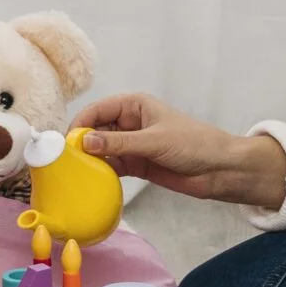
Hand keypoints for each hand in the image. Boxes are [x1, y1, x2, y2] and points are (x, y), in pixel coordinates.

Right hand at [70, 93, 285, 210]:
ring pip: (102, 149)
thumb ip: (119, 143)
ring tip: (74, 173)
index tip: (67, 142)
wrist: (219, 169)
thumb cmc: (193, 144)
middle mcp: (130, 123)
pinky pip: (112, 166)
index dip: (81, 123)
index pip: (98, 110)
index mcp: (134, 105)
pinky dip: (102, 172)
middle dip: (81, 142)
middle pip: (96, 129)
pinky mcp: (137, 164)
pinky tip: (92, 181)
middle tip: (65, 161)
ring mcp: (132, 144)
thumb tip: (85, 142)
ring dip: (90, 159)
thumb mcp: (154, 141)